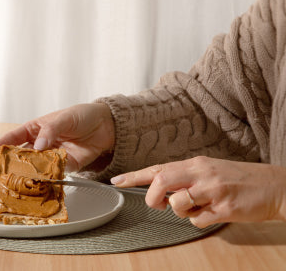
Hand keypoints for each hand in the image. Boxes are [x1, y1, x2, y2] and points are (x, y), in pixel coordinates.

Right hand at [0, 103, 114, 171]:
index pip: (14, 137)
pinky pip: (54, 172)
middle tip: (3, 170)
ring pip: (36, 166)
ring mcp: (53, 155)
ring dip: (29, 171)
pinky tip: (43, 179)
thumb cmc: (83, 116)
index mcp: (36, 128)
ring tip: (20, 177)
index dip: (1, 144)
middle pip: (22, 155)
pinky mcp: (66, 165)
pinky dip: (48, 176)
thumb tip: (38, 145)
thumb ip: (50, 131)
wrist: (107, 125)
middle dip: (12, 162)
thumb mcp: (64, 118)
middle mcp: (42, 143)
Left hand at [110, 156, 285, 227]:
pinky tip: (216, 212)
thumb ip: (185, 178)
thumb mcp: (209, 172)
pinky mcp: (225, 207)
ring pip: (178, 204)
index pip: (158, 168)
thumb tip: (162, 191)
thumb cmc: (240, 180)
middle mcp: (202, 173)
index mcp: (196, 163)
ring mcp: (213, 189)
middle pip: (161, 181)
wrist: (276, 186)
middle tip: (160, 205)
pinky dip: (201, 221)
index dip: (134, 175)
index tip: (116, 181)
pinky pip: (198, 220)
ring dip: (182, 212)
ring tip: (200, 206)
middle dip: (154, 197)